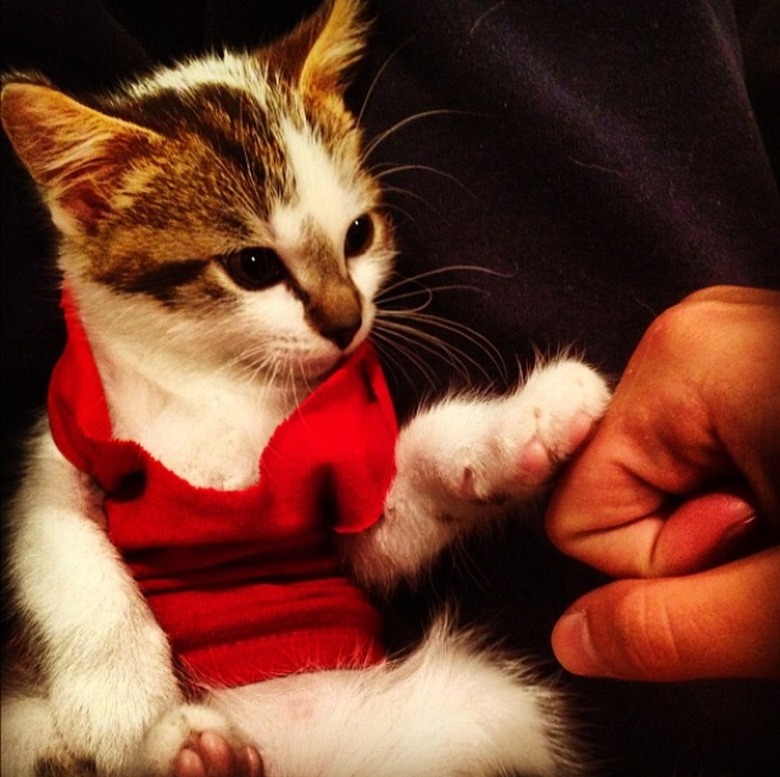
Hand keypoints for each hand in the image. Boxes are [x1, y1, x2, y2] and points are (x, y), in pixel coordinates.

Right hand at [545, 285, 779, 679]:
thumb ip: (670, 629)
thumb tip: (573, 640)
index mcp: (678, 366)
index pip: (580, 509)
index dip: (658, 561)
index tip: (751, 546)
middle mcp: (688, 334)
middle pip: (616, 484)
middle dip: (693, 533)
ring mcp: (719, 337)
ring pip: (655, 469)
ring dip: (720, 511)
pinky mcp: (747, 351)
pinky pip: (694, 443)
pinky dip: (741, 481)